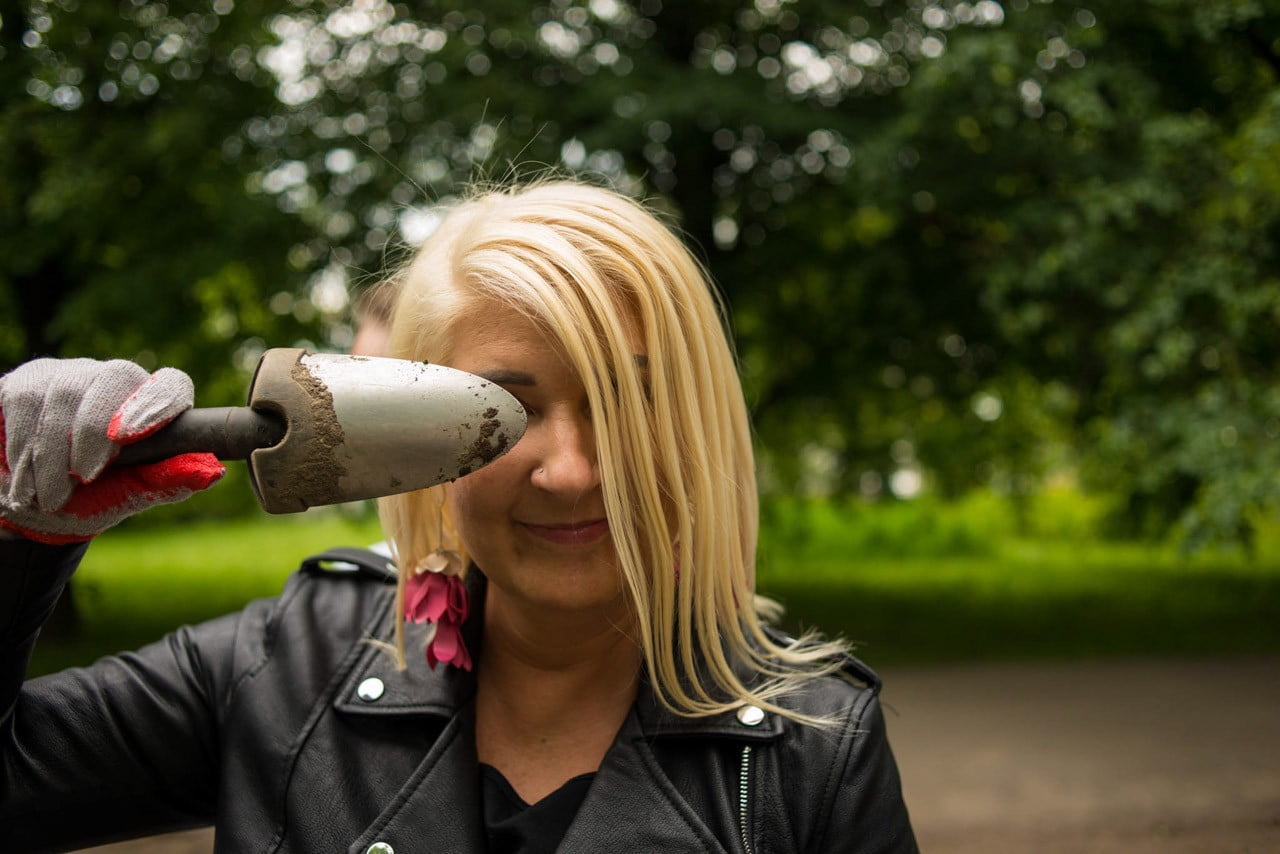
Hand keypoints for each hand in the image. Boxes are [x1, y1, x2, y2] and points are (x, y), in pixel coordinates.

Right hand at [0, 358, 223, 543]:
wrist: (32, 505)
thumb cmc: (91, 497)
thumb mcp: (128, 496)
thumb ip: (166, 482)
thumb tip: (213, 472)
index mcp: (154, 406)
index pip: (171, 384)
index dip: (155, 403)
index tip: (126, 436)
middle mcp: (117, 381)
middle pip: (113, 379)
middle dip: (92, 432)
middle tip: (82, 478)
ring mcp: (72, 374)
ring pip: (66, 393)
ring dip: (54, 453)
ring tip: (50, 495)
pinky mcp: (30, 379)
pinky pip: (26, 399)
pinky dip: (23, 444)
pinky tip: (23, 477)